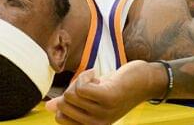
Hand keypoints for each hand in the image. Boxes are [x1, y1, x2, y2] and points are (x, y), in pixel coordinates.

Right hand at [46, 61, 163, 124]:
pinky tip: (96, 74)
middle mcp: (96, 124)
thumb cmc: (117, 87)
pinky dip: (85, 75)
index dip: (64, 99)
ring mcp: (103, 113)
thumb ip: (72, 102)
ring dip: (80, 79)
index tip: (81, 92)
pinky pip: (81, 87)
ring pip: (71, 93)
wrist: (145, 80)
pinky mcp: (108, 98)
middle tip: (90, 83)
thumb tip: (48, 107)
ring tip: (95, 79)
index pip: (60, 118)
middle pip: (64, 103)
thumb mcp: (92, 97)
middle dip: (72, 87)